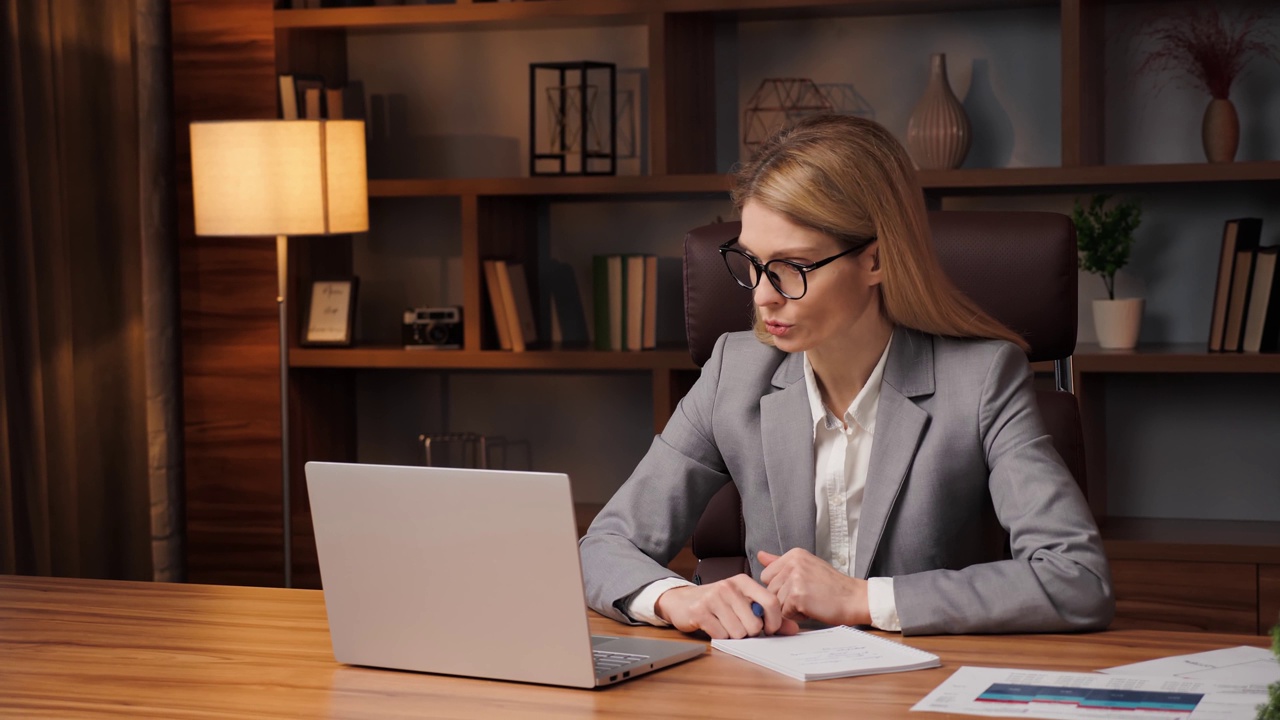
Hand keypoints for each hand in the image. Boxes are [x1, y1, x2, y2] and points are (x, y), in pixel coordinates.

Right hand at [654, 574, 799, 639]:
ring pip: (738, 633)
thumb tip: (793, 629)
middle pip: (755, 624)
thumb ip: (769, 616)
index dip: (775, 622)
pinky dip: (720, 636)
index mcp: (743, 581)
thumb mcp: (744, 603)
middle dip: (749, 632)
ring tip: (725, 624)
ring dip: (733, 635)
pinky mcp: (700, 611)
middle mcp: (729, 586)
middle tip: (740, 625)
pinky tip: (714, 626)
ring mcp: (713, 598)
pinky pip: (721, 635)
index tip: (770, 629)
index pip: (771, 602)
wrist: (682, 601)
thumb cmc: (718, 603)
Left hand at [758, 549, 871, 626]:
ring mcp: (795, 579)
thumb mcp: (806, 567)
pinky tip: (812, 608)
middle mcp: (793, 563)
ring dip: (790, 608)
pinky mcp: (797, 596)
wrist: (854, 599)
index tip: (799, 587)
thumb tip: (760, 555)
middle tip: (807, 596)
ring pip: (776, 602)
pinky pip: (784, 613)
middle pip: (769, 589)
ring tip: (810, 602)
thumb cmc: (833, 587)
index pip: (767, 575)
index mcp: (794, 554)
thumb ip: (780, 562)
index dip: (780, 587)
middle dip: (784, 599)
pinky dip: (797, 616)